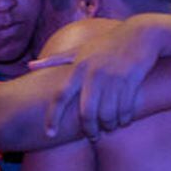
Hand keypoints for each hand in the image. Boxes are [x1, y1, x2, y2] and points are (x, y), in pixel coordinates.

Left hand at [34, 19, 160, 139]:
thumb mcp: (81, 49)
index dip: (53, 117)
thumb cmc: (108, 43)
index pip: (60, 96)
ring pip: (108, 114)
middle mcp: (93, 73)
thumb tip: (29, 65)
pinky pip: (126, 108)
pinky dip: (125, 118)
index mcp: (78, 68)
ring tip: (111, 127)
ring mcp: (113, 77)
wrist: (141, 33)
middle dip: (91, 129)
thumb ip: (57, 60)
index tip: (49, 133)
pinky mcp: (131, 80)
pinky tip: (124, 119)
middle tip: (94, 136)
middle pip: (87, 113)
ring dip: (110, 125)